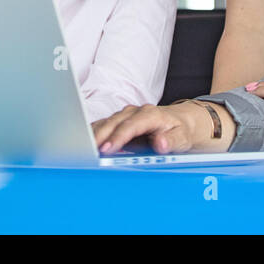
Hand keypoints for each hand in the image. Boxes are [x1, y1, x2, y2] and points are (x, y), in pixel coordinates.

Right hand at [90, 103, 205, 154]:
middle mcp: (135, 112)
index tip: (107, 149)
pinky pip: (105, 125)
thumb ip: (171, 141)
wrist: (181, 121)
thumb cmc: (180, 131)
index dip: (118, 138)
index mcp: (150, 115)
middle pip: (114, 123)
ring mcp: (126, 115)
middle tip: (88, 150)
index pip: (131, 126)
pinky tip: (84, 141)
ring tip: (81, 148)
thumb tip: (160, 143)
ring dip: (94, 134)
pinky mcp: (120, 120)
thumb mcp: (182, 138)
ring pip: (106, 122)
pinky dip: (94, 133)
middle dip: (100, 136)